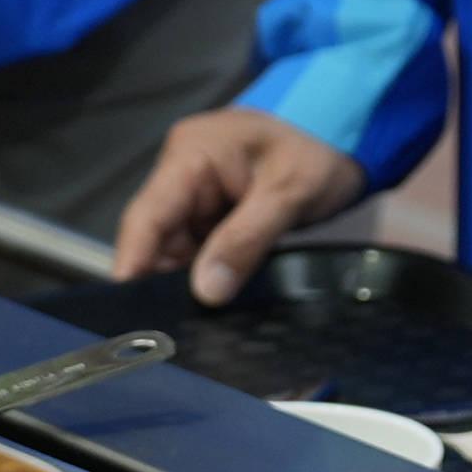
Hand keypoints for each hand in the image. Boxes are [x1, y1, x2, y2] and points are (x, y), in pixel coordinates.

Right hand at [109, 111, 366, 303]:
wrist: (343, 139)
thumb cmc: (317, 153)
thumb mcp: (291, 192)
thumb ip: (248, 238)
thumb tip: (206, 292)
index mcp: (191, 155)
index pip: (148, 214)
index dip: (133, 261)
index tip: (128, 309)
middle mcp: (181, 177)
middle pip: (156, 239)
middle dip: (163, 282)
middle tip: (170, 331)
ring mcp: (194, 200)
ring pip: (175, 253)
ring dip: (187, 285)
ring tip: (194, 326)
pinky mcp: (210, 220)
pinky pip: (198, 255)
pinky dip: (207, 279)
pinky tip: (214, 308)